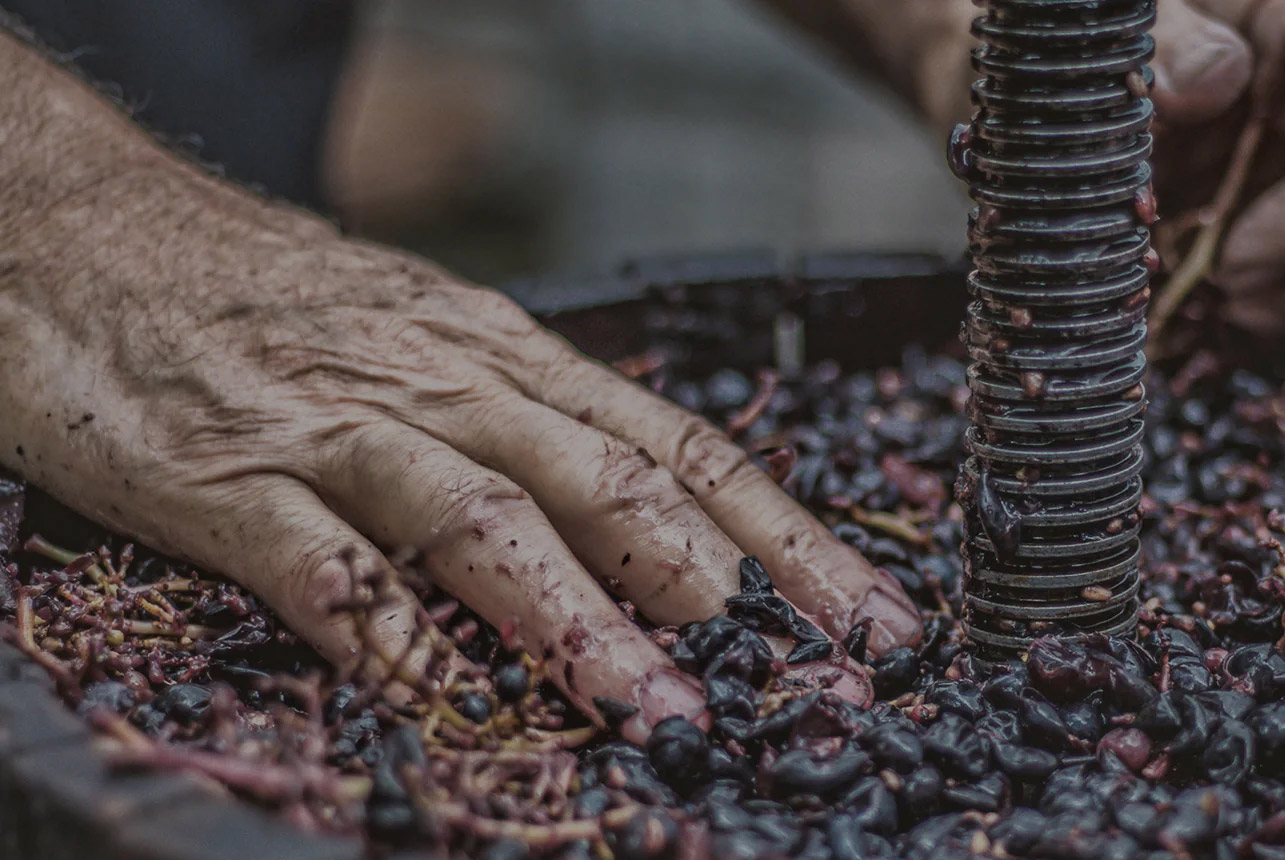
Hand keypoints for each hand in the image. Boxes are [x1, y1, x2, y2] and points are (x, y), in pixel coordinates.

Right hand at [0, 171, 919, 742]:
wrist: (82, 225)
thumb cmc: (270, 298)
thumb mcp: (426, 340)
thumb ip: (528, 427)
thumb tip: (660, 524)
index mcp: (506, 356)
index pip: (679, 445)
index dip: (785, 533)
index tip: (868, 615)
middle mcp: (446, 383)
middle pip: (610, 479)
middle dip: (713, 582)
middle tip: (795, 674)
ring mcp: (336, 426)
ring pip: (481, 518)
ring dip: (576, 615)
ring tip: (651, 702)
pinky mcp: (221, 475)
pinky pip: (316, 562)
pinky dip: (381, 632)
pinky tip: (434, 696)